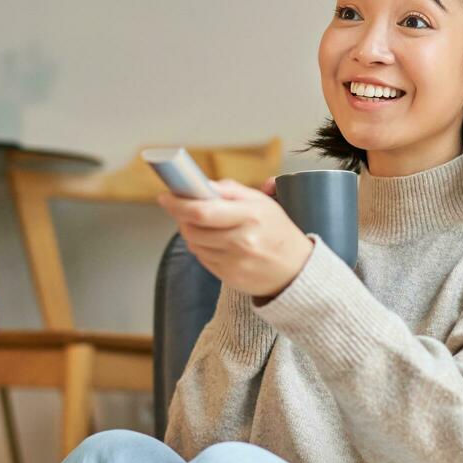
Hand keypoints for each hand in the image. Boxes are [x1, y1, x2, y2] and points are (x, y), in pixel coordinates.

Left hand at [157, 178, 311, 298]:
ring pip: (194, 244)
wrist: (297, 271)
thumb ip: (232, 191)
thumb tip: (202, 185)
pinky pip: (203, 259)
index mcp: (251, 216)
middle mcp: (242, 241)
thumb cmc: (278, 231)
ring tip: (203, 226)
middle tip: (181, 208)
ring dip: (191, 233)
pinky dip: (202, 248)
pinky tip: (215, 243)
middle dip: (181, 217)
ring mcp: (235, 263)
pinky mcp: (229, 278)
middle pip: (192, 229)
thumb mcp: (263, 203)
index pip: (202, 210)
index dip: (178, 203)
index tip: (166, 196)